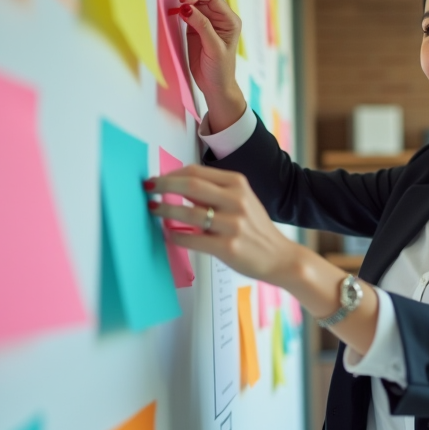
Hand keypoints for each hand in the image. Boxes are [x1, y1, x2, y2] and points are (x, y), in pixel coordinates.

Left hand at [145, 164, 296, 281]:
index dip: (171, 174)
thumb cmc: (257, 230)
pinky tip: (171, 233)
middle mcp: (237, 201)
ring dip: (165, 209)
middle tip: (148, 189)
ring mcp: (233, 225)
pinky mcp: (227, 247)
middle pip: (190, 185)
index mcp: (238, 184)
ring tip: (154, 209)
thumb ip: (215, 192)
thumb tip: (179, 186)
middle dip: (163, 185)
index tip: (157, 179)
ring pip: (188, 212)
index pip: (196, 172)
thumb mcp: (243, 201)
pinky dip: (176, 235)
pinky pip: (191, 238)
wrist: (280, 258)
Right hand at [178, 0, 243, 128]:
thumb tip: (188, 8)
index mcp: (230, 20)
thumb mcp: (214, 48)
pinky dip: (182, 11)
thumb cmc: (220, 69)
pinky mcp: (196, 28)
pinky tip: (178, 15)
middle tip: (180, 5)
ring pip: (195, 3)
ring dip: (186, 4)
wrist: (214, 85)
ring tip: (178, 11)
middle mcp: (220, 18)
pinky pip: (189, 13)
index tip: (185, 1)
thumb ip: (202, 26)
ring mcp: (207, 22)